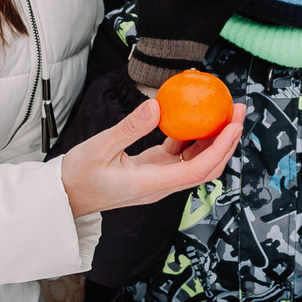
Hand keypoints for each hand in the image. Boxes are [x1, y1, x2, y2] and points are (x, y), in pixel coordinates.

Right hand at [61, 95, 244, 218]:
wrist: (64, 196)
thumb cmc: (78, 175)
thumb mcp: (100, 147)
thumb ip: (129, 128)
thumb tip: (157, 106)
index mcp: (151, 184)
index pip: (198, 171)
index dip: (221, 148)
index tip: (234, 125)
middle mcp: (161, 185)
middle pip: (206, 168)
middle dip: (227, 141)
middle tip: (237, 110)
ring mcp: (158, 180)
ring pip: (196, 162)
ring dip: (213, 139)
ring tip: (223, 111)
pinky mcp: (152, 172)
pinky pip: (180, 157)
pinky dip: (191, 139)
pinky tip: (193, 119)